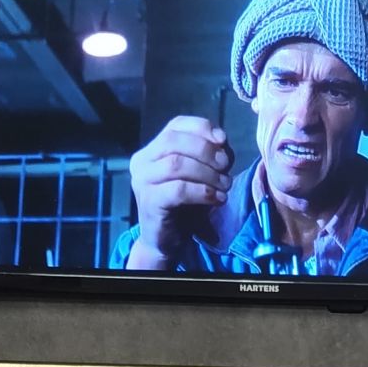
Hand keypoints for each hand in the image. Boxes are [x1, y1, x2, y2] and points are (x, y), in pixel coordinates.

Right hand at [126, 117, 232, 268]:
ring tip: (224, 185)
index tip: (223, 140)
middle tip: (226, 166)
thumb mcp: (199, 174)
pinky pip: (178, 190)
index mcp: (152, 149)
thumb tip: (221, 141)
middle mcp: (142, 161)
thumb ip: (209, 155)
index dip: (202, 128)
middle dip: (206, 150)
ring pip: (176, 164)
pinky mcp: (149, 202)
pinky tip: (217, 199)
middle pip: (174, 141)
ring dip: (207, 173)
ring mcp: (142, 181)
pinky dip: (203, 192)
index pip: (176, 125)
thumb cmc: (184, 206)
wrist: (167, 242)